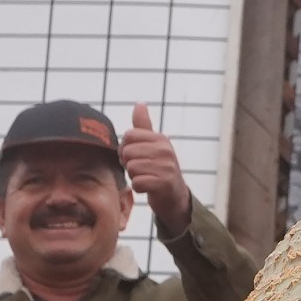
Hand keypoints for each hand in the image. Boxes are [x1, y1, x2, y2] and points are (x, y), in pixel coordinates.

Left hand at [121, 103, 193, 230]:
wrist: (175, 197)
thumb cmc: (159, 169)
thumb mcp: (154, 145)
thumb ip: (144, 126)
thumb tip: (140, 103)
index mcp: (160, 139)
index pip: (128, 136)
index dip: (125, 148)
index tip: (134, 156)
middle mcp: (165, 150)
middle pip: (127, 152)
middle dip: (129, 163)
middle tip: (141, 169)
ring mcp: (166, 167)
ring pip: (131, 168)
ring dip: (134, 176)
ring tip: (146, 178)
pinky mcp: (164, 183)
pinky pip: (137, 183)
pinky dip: (139, 188)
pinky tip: (148, 188)